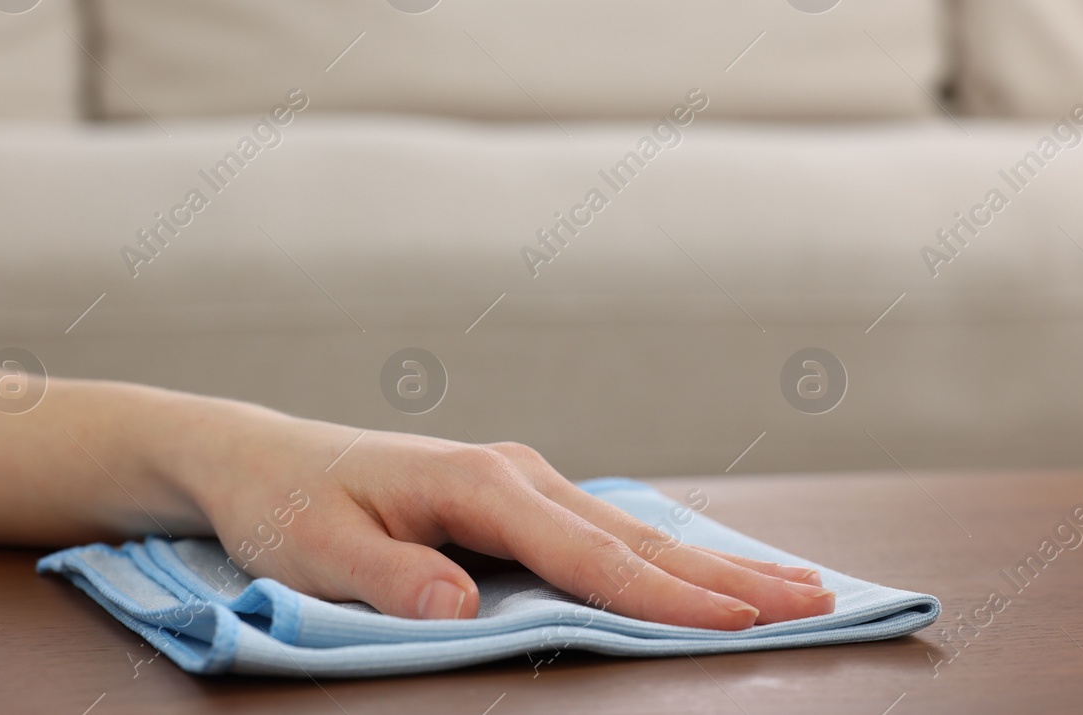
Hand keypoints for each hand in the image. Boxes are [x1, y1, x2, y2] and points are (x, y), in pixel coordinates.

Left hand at [175, 411, 836, 628]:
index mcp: (481, 485)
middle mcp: (517, 475)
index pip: (591, 555)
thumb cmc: (289, 507)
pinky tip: (706, 566)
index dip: (667, 596)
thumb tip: (466, 610)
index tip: (741, 623)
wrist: (264, 460)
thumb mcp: (319, 551)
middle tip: (817, 601)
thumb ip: (390, 581)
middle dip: (728, 575)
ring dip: (714, 562)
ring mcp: (523, 482)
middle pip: (638, 537)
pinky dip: (669, 553)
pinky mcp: (518, 498)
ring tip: (794, 585)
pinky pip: (610, 530)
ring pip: (636, 531)